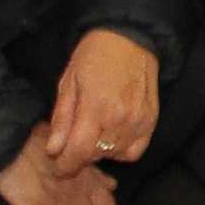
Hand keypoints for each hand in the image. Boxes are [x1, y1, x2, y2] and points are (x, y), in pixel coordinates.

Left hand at [32, 28, 160, 172]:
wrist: (129, 37)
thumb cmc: (94, 55)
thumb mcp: (68, 82)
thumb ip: (61, 119)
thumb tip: (53, 150)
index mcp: (95, 106)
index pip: (78, 152)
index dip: (65, 166)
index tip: (58, 167)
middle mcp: (120, 117)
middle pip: (95, 155)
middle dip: (79, 156)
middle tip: (72, 143)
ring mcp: (138, 120)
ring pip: (114, 155)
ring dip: (100, 151)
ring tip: (93, 134)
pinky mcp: (151, 120)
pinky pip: (135, 151)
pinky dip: (121, 150)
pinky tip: (112, 137)